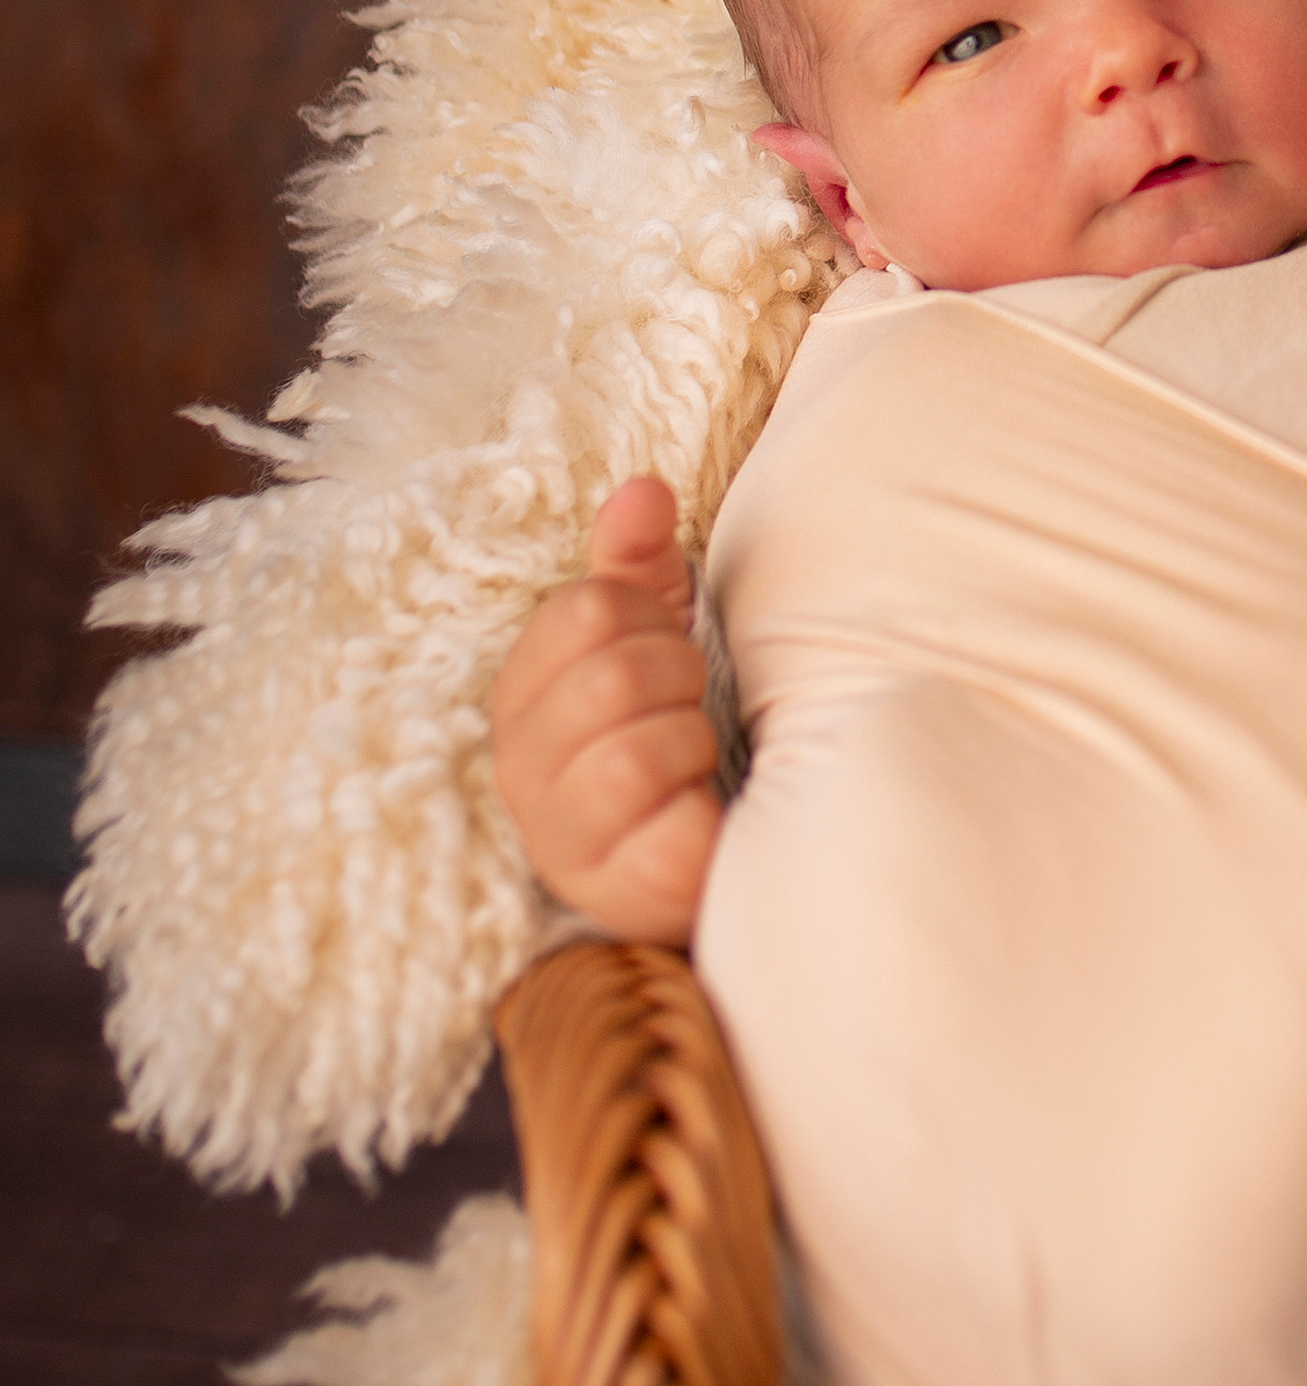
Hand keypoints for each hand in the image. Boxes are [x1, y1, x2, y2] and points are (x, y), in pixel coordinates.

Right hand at [488, 476, 721, 944]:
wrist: (708, 847)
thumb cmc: (669, 729)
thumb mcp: (654, 636)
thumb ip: (639, 564)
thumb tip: (644, 490)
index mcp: (521, 693)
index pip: (586, 610)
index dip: (651, 620)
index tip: (663, 650)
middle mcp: (519, 770)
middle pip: (612, 677)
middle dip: (679, 681)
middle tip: (687, 708)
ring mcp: (560, 840)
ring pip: (632, 755)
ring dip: (689, 746)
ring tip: (691, 762)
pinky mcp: (616, 896)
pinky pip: (666, 833)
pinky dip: (702, 814)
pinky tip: (700, 816)